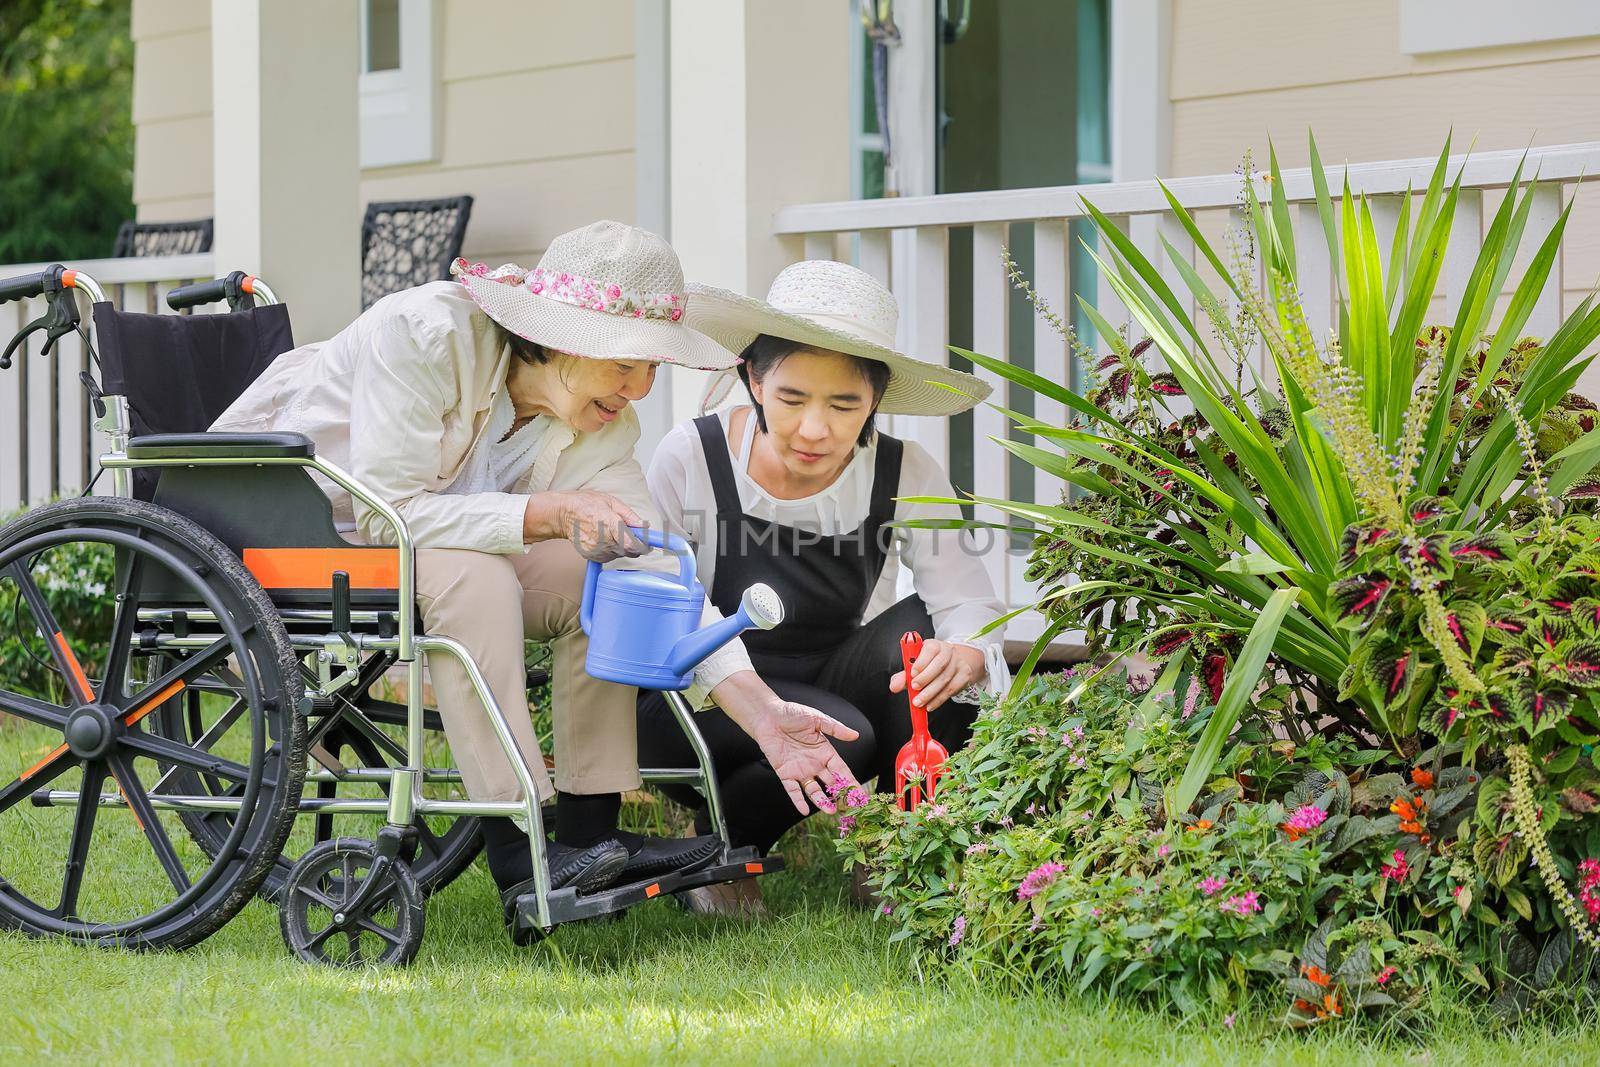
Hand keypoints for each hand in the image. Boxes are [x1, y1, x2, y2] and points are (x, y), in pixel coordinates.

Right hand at [527, 490, 646, 561]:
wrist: (562, 514)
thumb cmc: (585, 504)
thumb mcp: (610, 501)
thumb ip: (629, 515)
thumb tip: (643, 526)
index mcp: (609, 524)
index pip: (632, 545)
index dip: (643, 546)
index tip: (648, 543)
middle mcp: (603, 541)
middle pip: (629, 551)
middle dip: (634, 544)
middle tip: (631, 533)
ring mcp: (596, 551)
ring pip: (620, 555)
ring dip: (622, 546)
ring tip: (612, 532)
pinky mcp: (592, 557)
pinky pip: (610, 557)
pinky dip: (612, 550)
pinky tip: (605, 538)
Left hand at [712, 672, 859, 814]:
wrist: (768, 715)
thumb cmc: (792, 714)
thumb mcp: (817, 719)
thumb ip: (835, 728)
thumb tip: (855, 735)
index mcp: (825, 752)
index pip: (842, 771)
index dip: (852, 783)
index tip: (861, 797)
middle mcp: (814, 764)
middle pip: (831, 784)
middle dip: (841, 797)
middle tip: (850, 809)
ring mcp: (800, 770)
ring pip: (814, 790)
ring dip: (822, 802)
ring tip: (831, 811)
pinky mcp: (785, 773)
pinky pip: (792, 790)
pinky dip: (798, 800)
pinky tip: (805, 810)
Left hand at [889, 640, 985, 711]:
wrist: (952, 664)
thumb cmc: (929, 665)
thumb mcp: (915, 667)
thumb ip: (903, 676)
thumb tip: (894, 686)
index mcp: (934, 645)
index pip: (929, 649)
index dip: (921, 662)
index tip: (912, 675)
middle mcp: (948, 650)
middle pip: (939, 664)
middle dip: (925, 679)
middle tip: (914, 690)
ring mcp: (958, 662)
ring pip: (946, 678)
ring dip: (931, 693)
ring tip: (919, 702)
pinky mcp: (965, 674)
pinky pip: (953, 688)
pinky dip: (940, 699)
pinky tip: (930, 705)